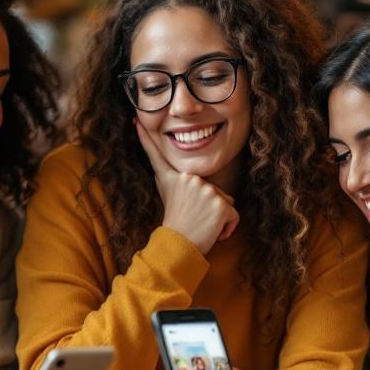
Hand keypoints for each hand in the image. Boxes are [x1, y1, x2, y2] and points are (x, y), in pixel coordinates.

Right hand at [135, 118, 238, 253]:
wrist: (179, 247)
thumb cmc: (176, 227)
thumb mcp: (167, 199)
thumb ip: (171, 180)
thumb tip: (170, 173)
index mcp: (174, 178)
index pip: (158, 156)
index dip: (146, 139)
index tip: (136, 122)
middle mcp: (189, 178)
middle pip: (212, 188)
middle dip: (209, 206)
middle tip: (193, 219)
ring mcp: (206, 189)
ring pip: (224, 202)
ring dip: (218, 217)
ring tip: (201, 225)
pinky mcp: (220, 203)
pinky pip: (233, 216)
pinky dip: (227, 227)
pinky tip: (213, 231)